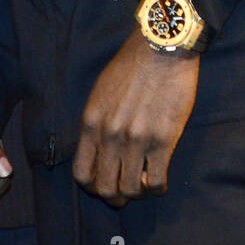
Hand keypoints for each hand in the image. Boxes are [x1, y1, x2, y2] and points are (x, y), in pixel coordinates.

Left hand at [73, 27, 198, 205]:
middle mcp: (110, 135)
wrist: (161, 48)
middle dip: (115, 196)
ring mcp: (136, 140)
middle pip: (105, 188)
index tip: (104, 183)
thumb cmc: (131, 65)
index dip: (92, 185)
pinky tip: (159, 178)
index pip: (82, 173)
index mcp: (91, 122)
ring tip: (144, 183)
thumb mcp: (101, 91)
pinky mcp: (162, 141)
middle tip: (126, 191)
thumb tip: (98, 148)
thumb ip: (97, 121)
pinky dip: (157, 187)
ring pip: (131, 189)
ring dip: (138, 192)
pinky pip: (157, 182)